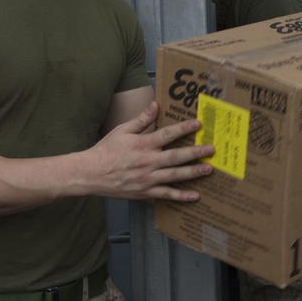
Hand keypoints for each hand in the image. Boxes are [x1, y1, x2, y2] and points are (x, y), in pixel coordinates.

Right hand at [89, 100, 213, 201]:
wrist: (90, 174)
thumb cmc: (106, 151)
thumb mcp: (122, 131)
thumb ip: (141, 119)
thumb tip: (155, 104)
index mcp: (142, 145)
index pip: (167, 135)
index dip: (183, 128)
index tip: (197, 124)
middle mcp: (147, 162)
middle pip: (176, 157)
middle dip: (195, 153)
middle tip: (211, 150)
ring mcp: (147, 179)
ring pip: (174, 176)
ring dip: (193, 173)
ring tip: (208, 169)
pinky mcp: (145, 192)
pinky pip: (166, 195)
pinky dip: (181, 196)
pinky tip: (194, 196)